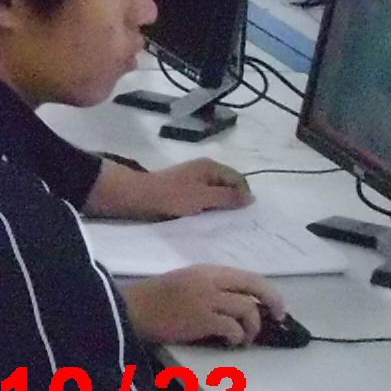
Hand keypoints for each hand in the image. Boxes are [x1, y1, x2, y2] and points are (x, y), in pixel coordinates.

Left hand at [88, 156, 251, 220]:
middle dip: (234, 201)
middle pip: (229, 185)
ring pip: (217, 193)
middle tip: (237, 222)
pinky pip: (206, 198)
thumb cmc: (172, 196)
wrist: (139, 196)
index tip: (246, 216)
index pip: (239, 179)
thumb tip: (252, 197)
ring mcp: (195, 179)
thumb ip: (227, 197)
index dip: (244, 196)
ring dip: (222, 206)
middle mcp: (205, 169)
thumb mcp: (203, 198)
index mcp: (211, 167)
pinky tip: (209, 220)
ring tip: (225, 223)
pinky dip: (210, 207)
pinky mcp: (186, 189)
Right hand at [121, 266, 282, 345]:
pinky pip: (232, 329)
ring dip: (252, 327)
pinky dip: (237, 338)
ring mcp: (206, 299)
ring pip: (247, 310)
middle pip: (254, 287)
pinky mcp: (201, 319)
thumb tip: (241, 303)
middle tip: (278, 317)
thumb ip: (211, 286)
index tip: (274, 305)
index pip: (248, 275)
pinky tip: (229, 343)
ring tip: (243, 338)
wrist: (132, 309)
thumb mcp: (186, 282)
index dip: (267, 291)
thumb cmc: (156, 298)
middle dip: (273, 302)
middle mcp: (210, 281)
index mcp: (207, 271)